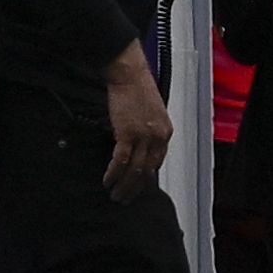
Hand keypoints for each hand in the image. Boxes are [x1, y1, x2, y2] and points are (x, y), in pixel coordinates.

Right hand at [105, 56, 176, 184]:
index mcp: (165, 132)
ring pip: (135, 170)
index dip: (147, 178)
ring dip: (124, 186)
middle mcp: (157, 137)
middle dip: (135, 189)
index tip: (139, 187)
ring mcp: (143, 136)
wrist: (129, 74)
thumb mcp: (151, 112)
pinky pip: (120, 161)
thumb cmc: (137, 87)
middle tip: (126, 198)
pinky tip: (107, 180)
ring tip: (115, 195)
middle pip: (147, 171)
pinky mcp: (127, 133)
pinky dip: (113, 174)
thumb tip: (138, 147)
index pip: (158, 162)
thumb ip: (149, 131)